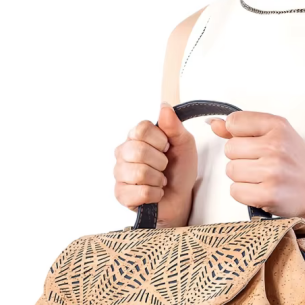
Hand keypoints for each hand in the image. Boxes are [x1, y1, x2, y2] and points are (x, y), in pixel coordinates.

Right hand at [113, 102, 197, 226]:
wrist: (180, 197)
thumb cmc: (179, 170)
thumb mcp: (184, 145)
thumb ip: (174, 127)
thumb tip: (164, 107)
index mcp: (136, 137)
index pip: (141, 129)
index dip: (159, 140)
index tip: (167, 148)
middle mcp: (123, 152)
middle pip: (139, 151)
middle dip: (160, 162)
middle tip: (164, 167)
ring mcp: (120, 173)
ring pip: (139, 173)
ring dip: (158, 180)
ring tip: (160, 181)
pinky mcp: (121, 194)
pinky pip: (141, 192)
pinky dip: (155, 194)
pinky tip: (155, 193)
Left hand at [207, 112, 304, 218]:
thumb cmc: (297, 162)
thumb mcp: (275, 135)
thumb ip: (242, 129)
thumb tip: (214, 124)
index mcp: (277, 125)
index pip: (234, 122)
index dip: (238, 135)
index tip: (253, 144)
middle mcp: (275, 146)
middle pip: (229, 149)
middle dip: (240, 158)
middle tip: (261, 164)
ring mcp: (273, 171)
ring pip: (231, 171)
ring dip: (242, 178)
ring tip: (262, 178)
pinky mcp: (269, 194)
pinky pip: (235, 191)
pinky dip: (244, 194)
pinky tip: (260, 190)